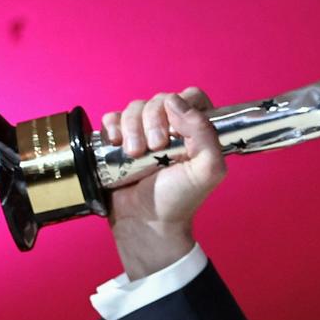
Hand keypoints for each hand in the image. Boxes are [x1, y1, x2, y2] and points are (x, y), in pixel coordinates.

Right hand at [99, 88, 226, 278]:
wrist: (145, 222)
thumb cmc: (179, 199)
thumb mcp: (207, 170)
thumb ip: (205, 134)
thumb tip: (176, 101)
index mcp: (197, 132)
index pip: (192, 97)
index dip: (182, 105)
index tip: (175, 129)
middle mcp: (172, 129)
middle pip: (160, 99)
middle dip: (153, 121)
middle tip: (153, 148)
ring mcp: (144, 133)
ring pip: (135, 107)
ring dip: (131, 128)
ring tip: (134, 154)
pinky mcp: (120, 140)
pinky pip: (112, 117)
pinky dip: (112, 126)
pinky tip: (116, 145)